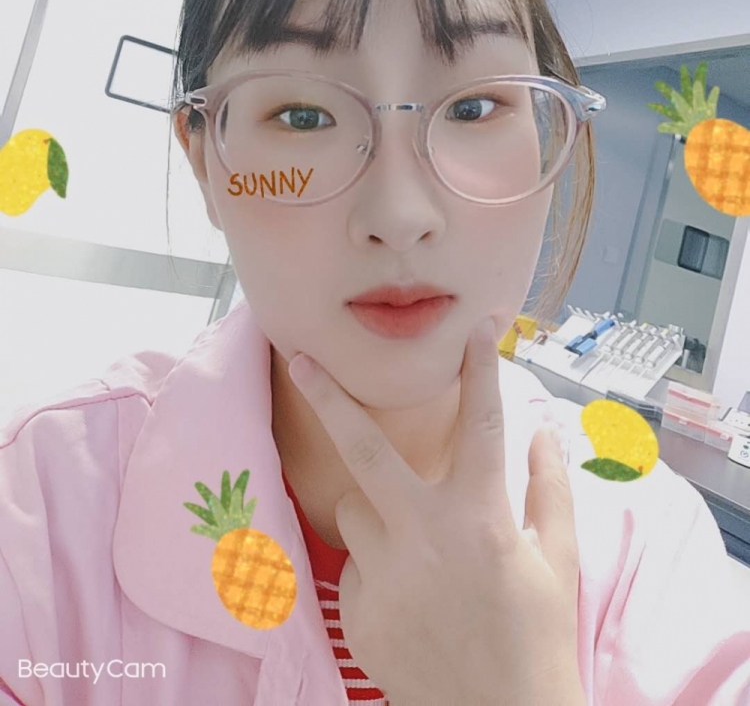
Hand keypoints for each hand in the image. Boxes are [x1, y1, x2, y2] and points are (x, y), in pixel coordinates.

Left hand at [287, 317, 583, 705]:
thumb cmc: (537, 639)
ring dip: (378, 513)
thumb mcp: (558, 561)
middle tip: (298, 360)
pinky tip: (410, 604)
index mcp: (481, 517)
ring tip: (418, 556)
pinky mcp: (357, 612)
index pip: (481, 423)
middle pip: (364, 450)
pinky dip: (378, 569)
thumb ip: (549, 489)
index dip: (480, 367)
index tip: (473, 327)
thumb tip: (544, 430)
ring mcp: (384, 575)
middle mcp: (424, 536)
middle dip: (329, 397)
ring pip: (356, 510)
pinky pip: (357, 565)